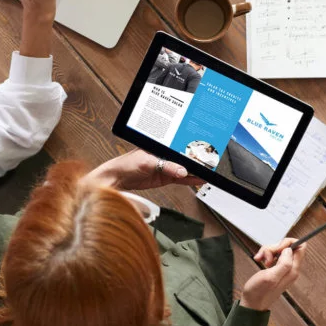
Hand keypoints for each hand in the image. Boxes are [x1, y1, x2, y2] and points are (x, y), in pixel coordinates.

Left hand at [88, 149, 205, 189]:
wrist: (116, 179)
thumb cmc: (126, 163)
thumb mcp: (147, 162)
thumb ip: (166, 166)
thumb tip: (182, 171)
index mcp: (161, 145)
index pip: (180, 146)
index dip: (192, 148)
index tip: (203, 153)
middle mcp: (165, 155)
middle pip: (184, 158)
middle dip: (196, 160)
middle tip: (209, 164)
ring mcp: (166, 167)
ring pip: (185, 169)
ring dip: (195, 172)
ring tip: (207, 173)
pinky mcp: (165, 178)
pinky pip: (180, 179)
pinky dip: (190, 180)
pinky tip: (199, 180)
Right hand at [242, 239, 305, 311]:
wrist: (252, 303)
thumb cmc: (259, 292)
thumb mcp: (271, 277)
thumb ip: (284, 264)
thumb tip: (289, 250)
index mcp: (292, 270)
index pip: (301, 247)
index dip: (288, 243)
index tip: (277, 248)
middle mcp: (290, 268)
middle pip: (288, 247)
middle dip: (274, 247)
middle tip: (267, 257)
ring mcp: (283, 268)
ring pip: (279, 250)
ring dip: (268, 251)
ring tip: (261, 260)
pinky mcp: (276, 268)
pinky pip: (273, 255)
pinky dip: (265, 255)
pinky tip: (259, 260)